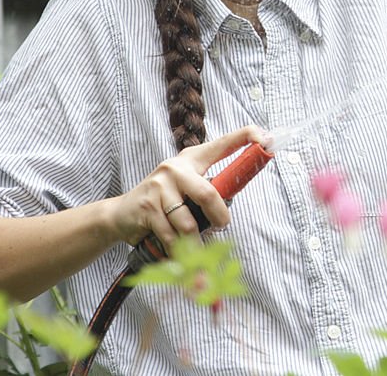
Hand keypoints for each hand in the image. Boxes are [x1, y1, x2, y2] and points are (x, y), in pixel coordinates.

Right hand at [110, 125, 265, 250]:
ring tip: (192, 243)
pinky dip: (177, 248)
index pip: (223, 144)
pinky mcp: (148, 206)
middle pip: (208, 194)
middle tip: (221, 226)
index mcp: (191, 159)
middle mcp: (175, 167)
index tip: (266, 137)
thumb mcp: (185, 187)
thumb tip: (234, 202)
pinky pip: (172, 236)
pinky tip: (174, 248)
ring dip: (194, 241)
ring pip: (189, 222)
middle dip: (219, 217)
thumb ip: (208, 190)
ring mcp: (160, 186)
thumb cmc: (163, 202)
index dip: (246, 137)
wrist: (121, 214)